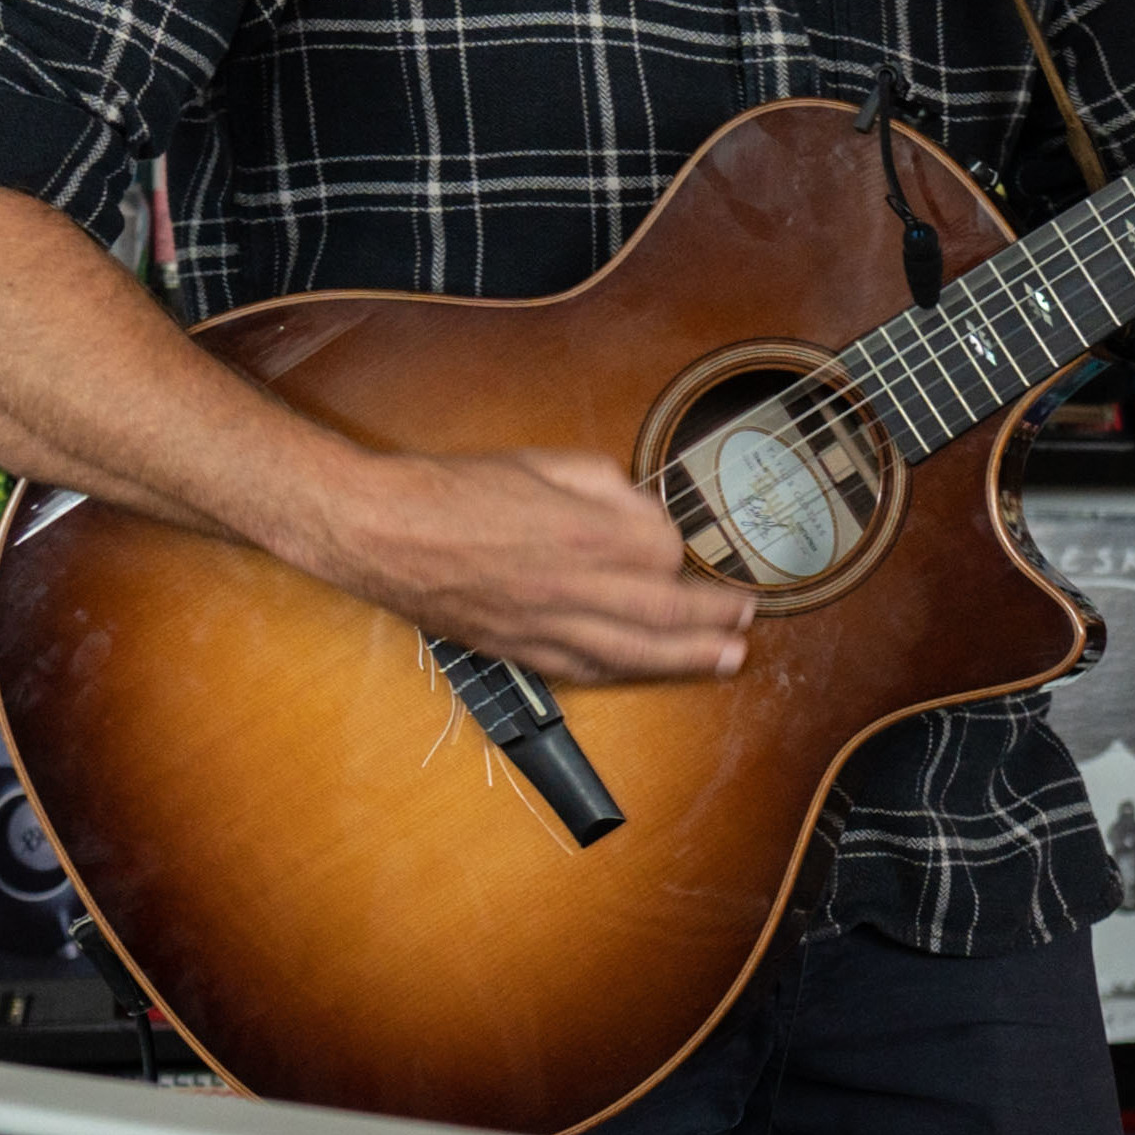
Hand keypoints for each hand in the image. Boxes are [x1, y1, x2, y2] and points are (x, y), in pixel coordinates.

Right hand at [307, 448, 746, 686]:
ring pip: (634, 652)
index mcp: (589, 532)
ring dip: (689, 658)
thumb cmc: (460, 488)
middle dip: (715, 617)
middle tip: (749, 619)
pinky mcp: (519, 649)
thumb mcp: (550, 462)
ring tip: (728, 660)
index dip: (683, 548)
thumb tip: (646, 511)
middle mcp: (576, 587)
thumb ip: (611, 487)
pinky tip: (651, 672)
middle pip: (667, 611)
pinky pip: (585, 669)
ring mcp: (548, 626)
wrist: (385, 530)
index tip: (690, 544)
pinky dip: (626, 672)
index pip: (665, 551)